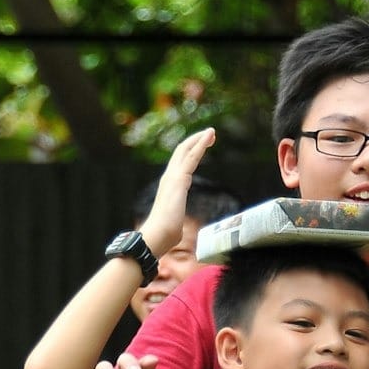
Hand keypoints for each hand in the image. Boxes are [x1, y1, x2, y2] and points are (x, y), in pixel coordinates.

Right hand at [139, 129, 216, 255]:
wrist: (156, 237)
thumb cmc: (164, 235)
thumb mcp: (174, 223)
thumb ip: (176, 220)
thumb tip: (177, 231)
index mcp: (168, 187)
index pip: (179, 164)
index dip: (191, 153)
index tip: (202, 148)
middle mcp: (168, 178)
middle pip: (181, 152)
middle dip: (195, 142)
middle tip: (210, 135)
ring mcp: (172, 177)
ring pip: (186, 150)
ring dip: (200, 139)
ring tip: (212, 131)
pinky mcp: (179, 179)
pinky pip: (192, 157)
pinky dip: (201, 144)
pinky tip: (209, 136)